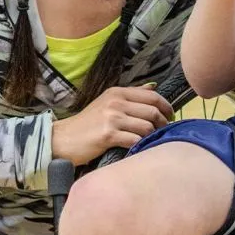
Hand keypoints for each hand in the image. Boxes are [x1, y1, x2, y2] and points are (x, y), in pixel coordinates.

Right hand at [52, 85, 173, 165]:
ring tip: (151, 140)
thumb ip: (131, 95)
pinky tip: (139, 147)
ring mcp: (112, 118)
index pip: (152, 96)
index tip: (170, 116)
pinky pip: (135, 140)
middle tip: (165, 131)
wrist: (63, 139)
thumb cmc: (87, 123)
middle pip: (153, 111)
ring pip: (147, 126)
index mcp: (117, 92)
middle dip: (164, 123)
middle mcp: (116, 102)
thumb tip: (153, 87)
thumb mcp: (107, 102)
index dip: (166, 107)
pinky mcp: (108, 135)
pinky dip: (141, 145)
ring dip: (153, 136)